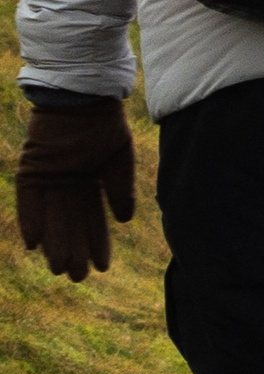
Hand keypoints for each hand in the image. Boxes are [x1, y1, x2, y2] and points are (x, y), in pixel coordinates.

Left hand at [14, 92, 136, 282]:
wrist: (84, 97)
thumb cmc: (104, 122)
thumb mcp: (120, 158)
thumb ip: (120, 188)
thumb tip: (124, 220)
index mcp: (90, 181)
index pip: (93, 218)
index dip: (97, 242)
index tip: (102, 267)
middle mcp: (67, 183)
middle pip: (71, 223)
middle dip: (75, 250)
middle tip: (78, 277)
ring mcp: (49, 178)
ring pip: (51, 217)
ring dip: (54, 243)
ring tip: (60, 269)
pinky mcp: (31, 170)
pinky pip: (29, 201)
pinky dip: (31, 220)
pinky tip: (33, 244)